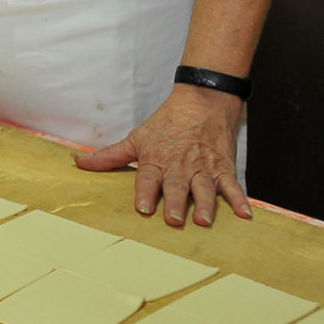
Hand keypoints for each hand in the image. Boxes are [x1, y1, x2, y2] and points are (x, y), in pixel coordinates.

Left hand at [73, 84, 249, 227]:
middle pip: (175, 186)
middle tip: (172, 219)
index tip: (142, 208)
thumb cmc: (166, 125)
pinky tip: (245, 215)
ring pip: (204, 189)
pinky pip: (232, 186)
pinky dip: (239, 200)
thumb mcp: (136, 138)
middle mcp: (180, 166)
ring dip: (204, 205)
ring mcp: (203, 168)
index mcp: (156, 159)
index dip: (144, 192)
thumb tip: (78, 163)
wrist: (202, 102)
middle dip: (173, 202)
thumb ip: (109, 156)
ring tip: (204, 221)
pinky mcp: (223, 168)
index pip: (148, 178)